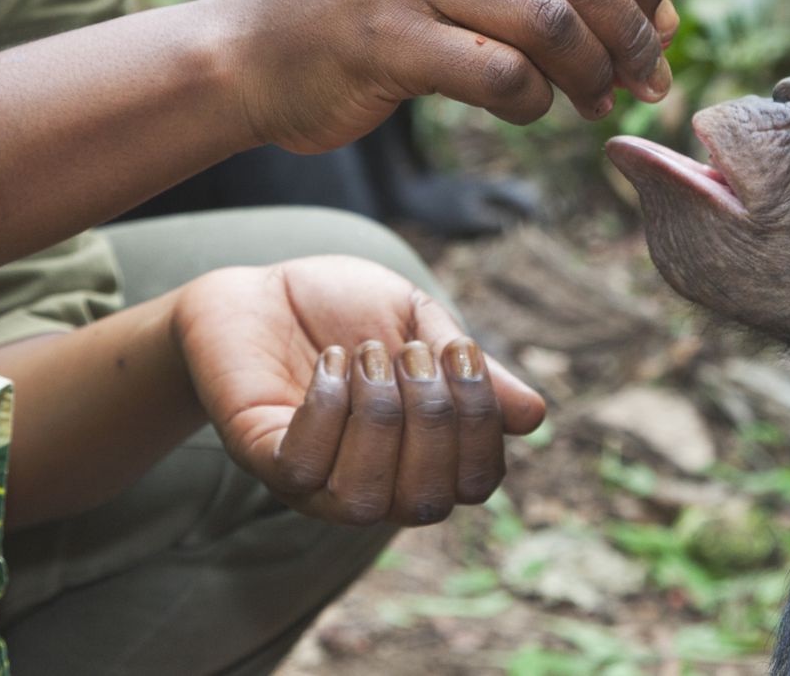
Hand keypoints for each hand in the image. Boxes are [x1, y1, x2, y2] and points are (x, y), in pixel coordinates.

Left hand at [176, 257, 546, 525]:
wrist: (256, 287)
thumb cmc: (340, 309)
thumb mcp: (418, 322)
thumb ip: (467, 366)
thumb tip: (533, 416)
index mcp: (419, 455)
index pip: (476, 483)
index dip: (481, 424)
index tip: (459, 350)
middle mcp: (372, 482)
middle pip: (428, 502)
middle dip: (433, 418)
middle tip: (412, 352)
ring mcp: (315, 480)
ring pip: (367, 500)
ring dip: (381, 416)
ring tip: (367, 353)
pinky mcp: (264, 458)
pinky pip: (305, 467)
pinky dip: (329, 407)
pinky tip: (331, 362)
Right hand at [216, 0, 677, 152]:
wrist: (245, 53)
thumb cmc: (360, 11)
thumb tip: (655, 12)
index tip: (667, 26)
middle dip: (632, 35)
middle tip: (648, 83)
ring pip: (549, 23)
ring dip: (591, 75)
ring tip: (594, 104)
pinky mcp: (384, 38)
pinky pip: (500, 75)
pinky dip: (533, 104)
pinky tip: (528, 112)